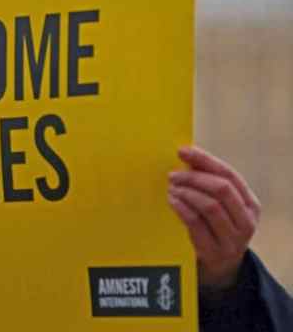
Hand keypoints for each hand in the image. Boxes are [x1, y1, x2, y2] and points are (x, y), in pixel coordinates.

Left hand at [167, 145, 260, 290]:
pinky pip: (196, 224)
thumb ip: (208, 186)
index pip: (229, 175)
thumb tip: (185, 157)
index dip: (205, 160)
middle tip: (172, 174)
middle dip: (194, 177)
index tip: (183, 151)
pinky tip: (172, 201)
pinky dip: (182, 208)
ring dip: (187, 192)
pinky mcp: (215, 252)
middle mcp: (247, 221)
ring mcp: (233, 239)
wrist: (220, 270)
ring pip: (210, 206)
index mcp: (251, 204)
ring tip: (171, 187)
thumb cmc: (215, 230)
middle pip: (221, 189)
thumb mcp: (220, 208)